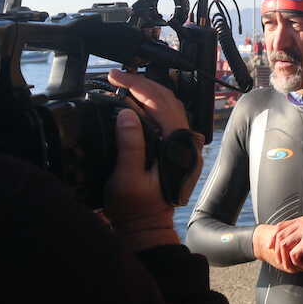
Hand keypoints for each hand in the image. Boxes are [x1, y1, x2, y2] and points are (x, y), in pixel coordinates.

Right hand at [103, 70, 201, 247]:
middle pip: (168, 99)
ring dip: (148, 92)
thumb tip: (127, 113)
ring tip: (124, 84)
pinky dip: (152, 105)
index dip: (137, 85)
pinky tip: (136, 104)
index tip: (115, 77)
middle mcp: (186, 142)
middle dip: (141, 83)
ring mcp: (185, 145)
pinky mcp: (178, 149)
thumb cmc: (135, 208)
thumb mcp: (126, 179)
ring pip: (170, 106)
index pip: (161, 102)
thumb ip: (130, 146)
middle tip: (116, 76)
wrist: (147, 227)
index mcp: (177, 146)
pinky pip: (168, 118)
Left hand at [276, 216, 302, 276]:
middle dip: (277, 251)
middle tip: (280, 262)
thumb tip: (272, 240)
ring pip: (284, 246)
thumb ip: (294, 236)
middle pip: (280, 236)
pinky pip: (294, 255)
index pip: (281, 226)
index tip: (269, 247)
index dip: (273, 237)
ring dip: (286, 259)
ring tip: (291, 267)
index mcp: (302, 220)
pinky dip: (297, 263)